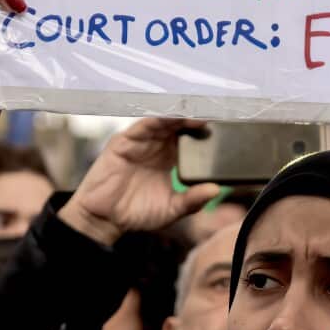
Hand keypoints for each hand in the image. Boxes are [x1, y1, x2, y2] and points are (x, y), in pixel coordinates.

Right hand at [57, 118, 220, 245]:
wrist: (105, 219)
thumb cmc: (137, 213)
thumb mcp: (172, 209)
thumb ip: (193, 200)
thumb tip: (216, 190)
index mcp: (169, 157)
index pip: (189, 136)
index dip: (204, 129)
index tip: (225, 124)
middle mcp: (155, 145)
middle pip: (178, 124)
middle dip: (195, 116)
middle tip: (216, 110)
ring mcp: (139, 142)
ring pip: (162, 121)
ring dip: (179, 115)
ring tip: (198, 111)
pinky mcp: (123, 143)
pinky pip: (141, 126)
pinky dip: (156, 120)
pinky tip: (171, 117)